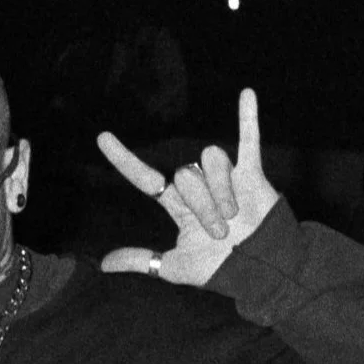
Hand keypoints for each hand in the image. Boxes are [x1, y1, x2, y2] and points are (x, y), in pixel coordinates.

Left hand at [95, 88, 279, 286]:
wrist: (261, 270)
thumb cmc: (220, 268)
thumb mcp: (174, 266)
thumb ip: (142, 260)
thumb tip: (104, 264)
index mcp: (179, 205)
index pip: (145, 178)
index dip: (124, 159)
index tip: (102, 138)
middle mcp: (199, 186)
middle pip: (185, 175)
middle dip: (203, 207)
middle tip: (220, 231)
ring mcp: (225, 178)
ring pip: (210, 161)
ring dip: (221, 192)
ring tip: (235, 215)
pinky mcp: (252, 174)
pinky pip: (249, 140)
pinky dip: (248, 117)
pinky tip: (247, 93)